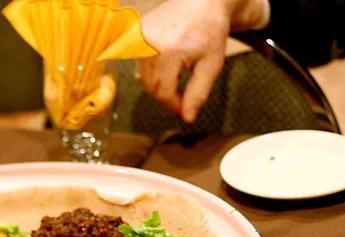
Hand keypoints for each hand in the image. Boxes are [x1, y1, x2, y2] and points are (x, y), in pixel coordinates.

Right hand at [137, 0, 266, 122]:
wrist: (200, 2)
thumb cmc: (209, 30)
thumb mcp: (211, 64)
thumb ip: (198, 93)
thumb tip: (187, 118)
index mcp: (167, 53)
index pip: (164, 93)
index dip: (175, 106)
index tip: (186, 111)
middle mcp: (147, 46)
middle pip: (152, 88)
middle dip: (168, 96)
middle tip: (184, 97)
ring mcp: (137, 40)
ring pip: (144, 79)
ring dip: (161, 84)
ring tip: (179, 76)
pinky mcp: (133, 37)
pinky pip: (140, 66)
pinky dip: (153, 71)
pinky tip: (169, 64)